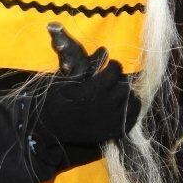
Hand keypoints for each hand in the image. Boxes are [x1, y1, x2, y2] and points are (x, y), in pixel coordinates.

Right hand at [38, 24, 140, 144]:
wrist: (50, 129)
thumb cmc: (55, 101)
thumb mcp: (66, 79)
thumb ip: (86, 64)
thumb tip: (103, 50)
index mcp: (93, 90)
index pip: (116, 70)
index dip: (112, 66)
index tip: (108, 67)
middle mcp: (105, 106)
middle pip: (125, 86)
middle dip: (120, 80)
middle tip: (112, 81)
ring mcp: (110, 121)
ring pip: (133, 102)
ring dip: (127, 96)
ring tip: (118, 94)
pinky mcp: (113, 133)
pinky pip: (132, 119)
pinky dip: (130, 111)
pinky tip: (121, 108)